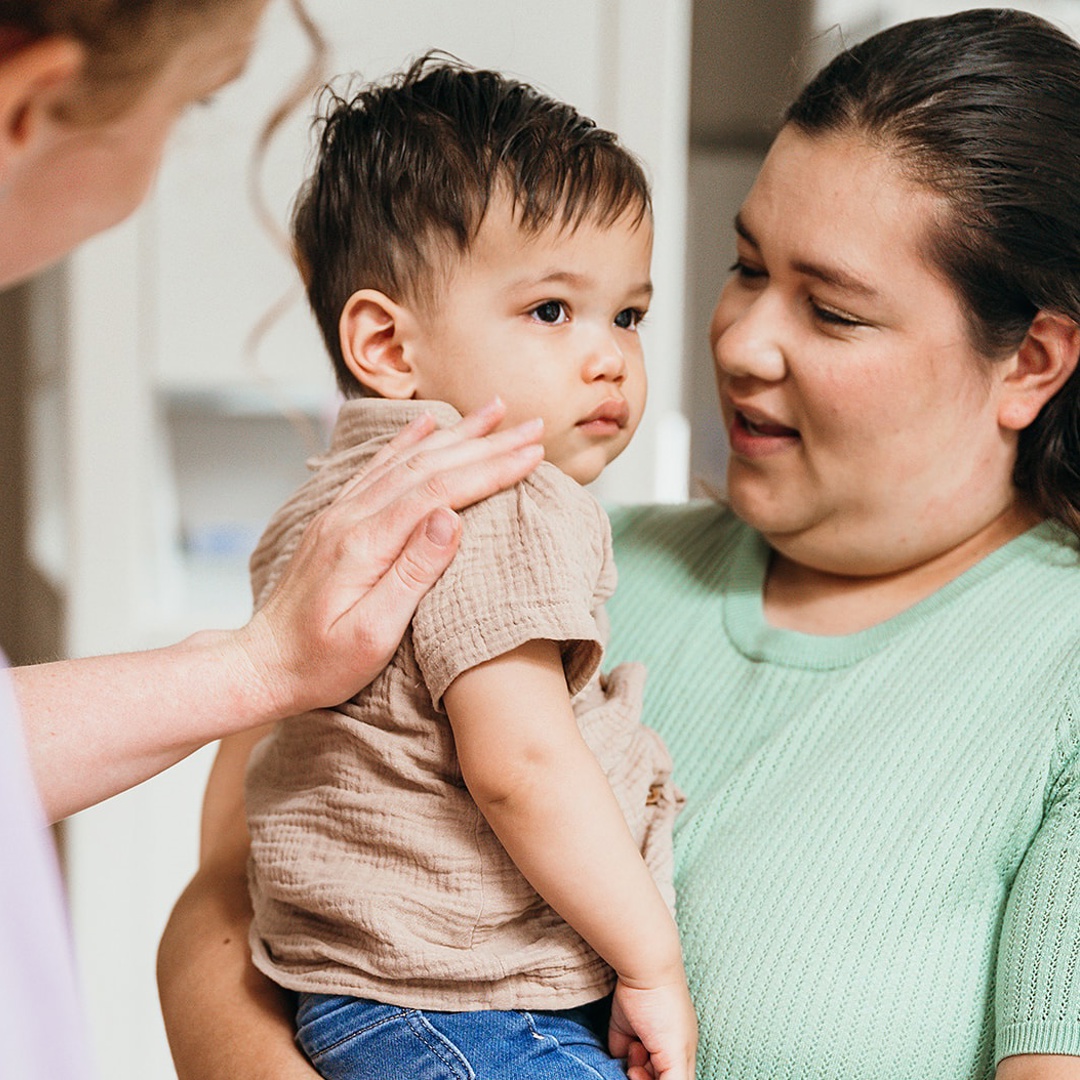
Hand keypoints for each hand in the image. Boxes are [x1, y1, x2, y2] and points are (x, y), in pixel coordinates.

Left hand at [234, 398, 542, 718]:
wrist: (261, 664)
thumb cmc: (319, 663)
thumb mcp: (371, 634)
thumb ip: (412, 574)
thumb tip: (450, 518)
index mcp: (364, 543)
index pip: (439, 491)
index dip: (489, 469)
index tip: (531, 454)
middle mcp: (351, 517)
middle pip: (428, 465)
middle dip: (485, 443)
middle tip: (533, 425)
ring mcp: (340, 513)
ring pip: (406, 458)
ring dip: (455, 433)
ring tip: (494, 411)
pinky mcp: (336, 519)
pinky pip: (378, 466)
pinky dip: (408, 440)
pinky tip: (427, 422)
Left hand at [608, 974, 697, 1079]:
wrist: (642, 971)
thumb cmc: (665, 1010)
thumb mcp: (676, 1054)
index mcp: (680, 1058)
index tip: (647, 1077)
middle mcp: (662, 1052)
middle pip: (651, 1079)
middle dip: (643, 1079)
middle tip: (636, 1070)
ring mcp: (642, 1042)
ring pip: (635, 1072)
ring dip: (632, 1069)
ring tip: (635, 1048)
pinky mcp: (623, 1032)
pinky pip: (618, 1058)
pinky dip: (618, 1060)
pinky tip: (628, 1044)